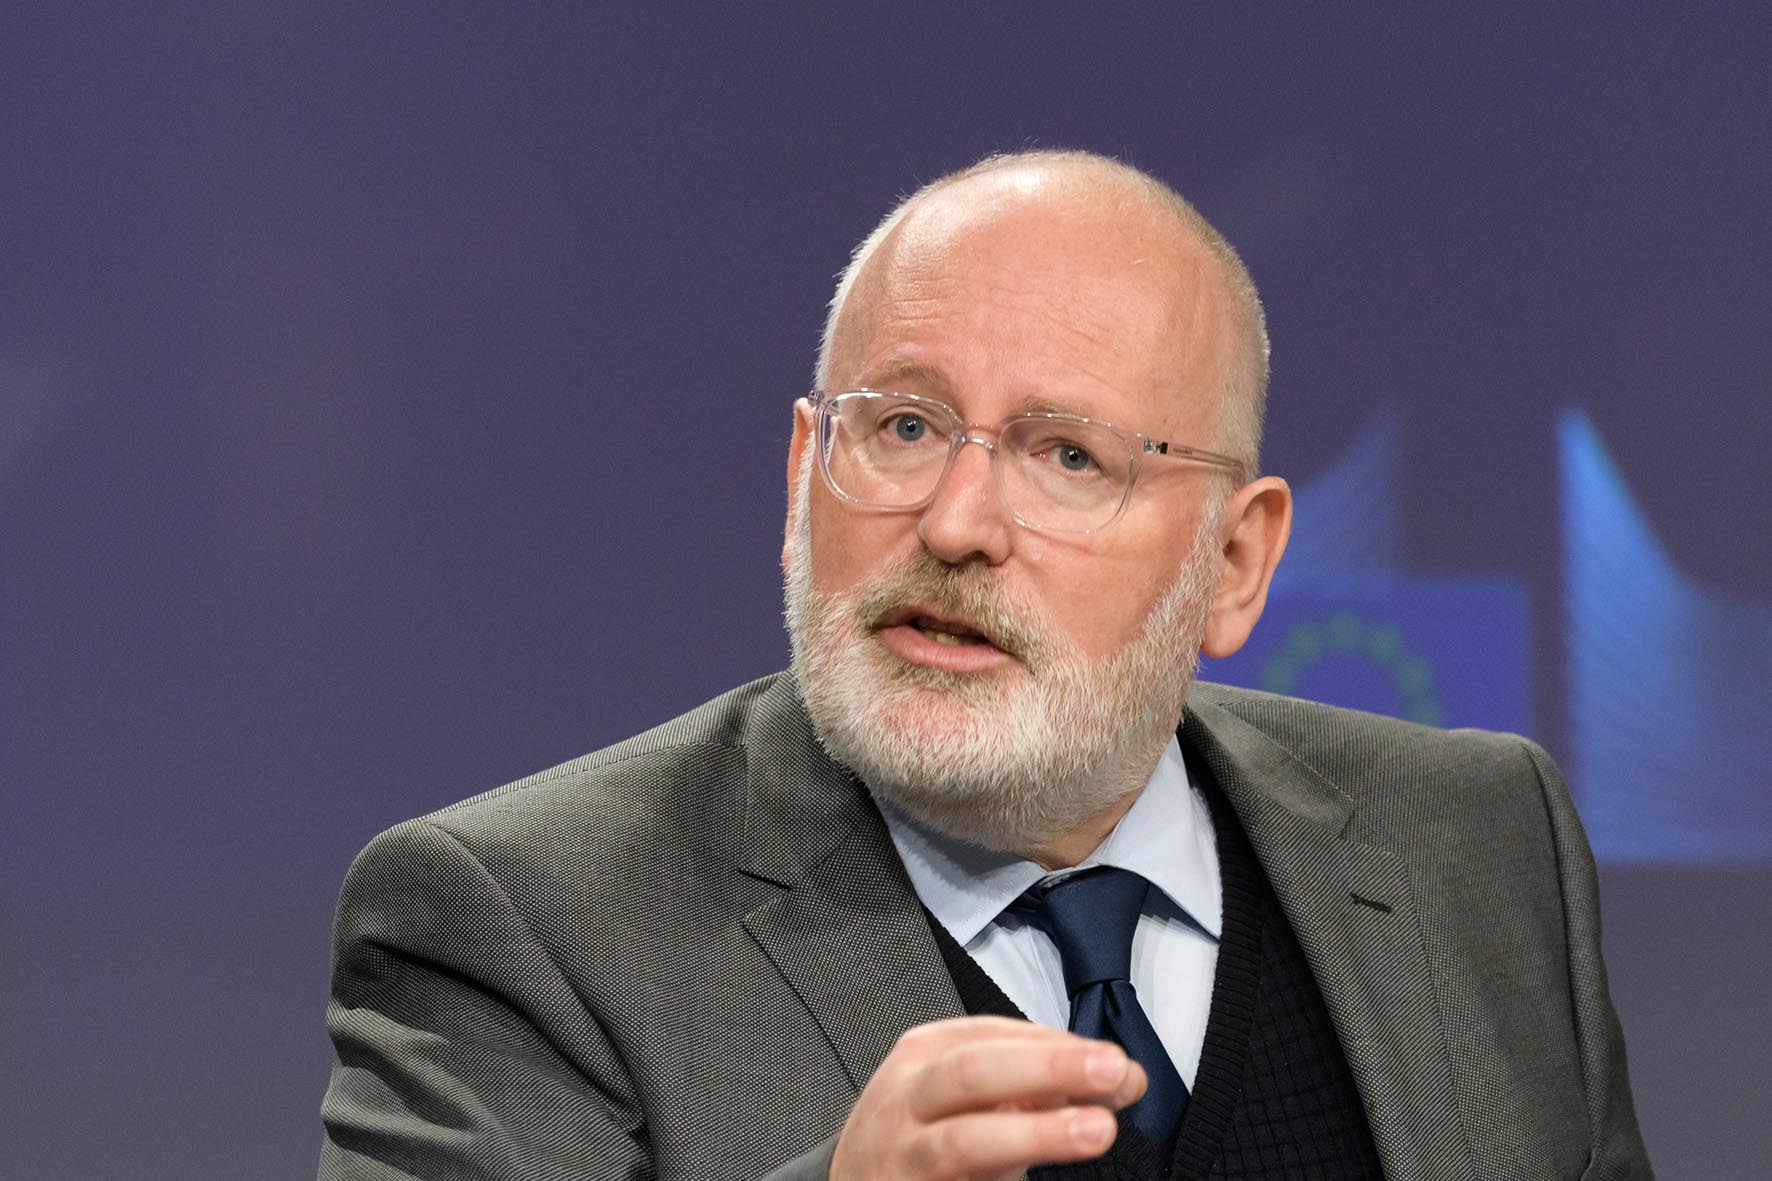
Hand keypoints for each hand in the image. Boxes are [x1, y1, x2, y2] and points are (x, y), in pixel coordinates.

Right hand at [829, 1016, 1146, 1180]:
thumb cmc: (922, 1132)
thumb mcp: (971, 1093)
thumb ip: (1040, 1083)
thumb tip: (1125, 1079)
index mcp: (924, 1056)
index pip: (994, 1038)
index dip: (1059, 1049)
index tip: (1116, 1063)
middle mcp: (907, 1102)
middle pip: (973, 1075)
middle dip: (1047, 1069)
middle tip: (1111, 1072)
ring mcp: (904, 1157)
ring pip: (964, 1142)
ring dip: (1036, 1134)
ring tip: (1095, 1130)